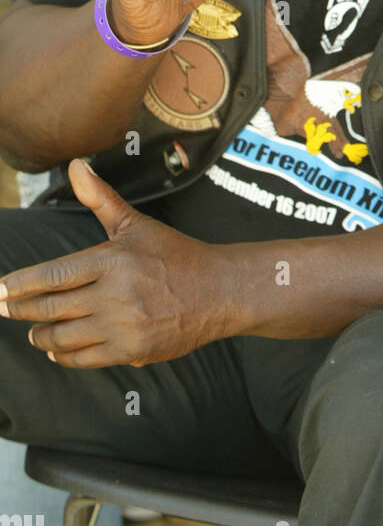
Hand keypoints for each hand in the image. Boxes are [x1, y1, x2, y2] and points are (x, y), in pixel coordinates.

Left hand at [0, 159, 236, 366]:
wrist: (219, 291)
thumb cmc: (175, 255)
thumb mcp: (136, 225)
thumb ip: (100, 199)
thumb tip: (75, 166)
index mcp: (112, 260)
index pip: (53, 276)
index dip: (20, 285)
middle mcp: (115, 294)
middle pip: (50, 308)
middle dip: (21, 311)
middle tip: (4, 309)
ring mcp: (123, 326)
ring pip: (62, 338)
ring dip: (41, 336)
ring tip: (34, 331)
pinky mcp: (133, 351)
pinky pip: (84, 358)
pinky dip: (64, 355)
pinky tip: (58, 347)